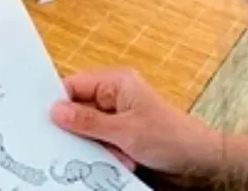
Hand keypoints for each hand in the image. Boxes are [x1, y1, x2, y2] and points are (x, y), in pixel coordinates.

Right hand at [52, 68, 247, 186]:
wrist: (202, 163)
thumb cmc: (173, 138)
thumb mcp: (125, 131)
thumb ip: (87, 121)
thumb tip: (56, 111)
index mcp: (117, 82)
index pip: (74, 84)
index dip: (59, 102)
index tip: (45, 120)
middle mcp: (116, 96)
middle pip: (78, 108)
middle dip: (79, 129)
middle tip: (77, 143)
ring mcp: (119, 117)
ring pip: (88, 130)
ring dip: (95, 145)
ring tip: (115, 154)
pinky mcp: (123, 136)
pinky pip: (100, 143)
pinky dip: (105, 154)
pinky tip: (121, 160)